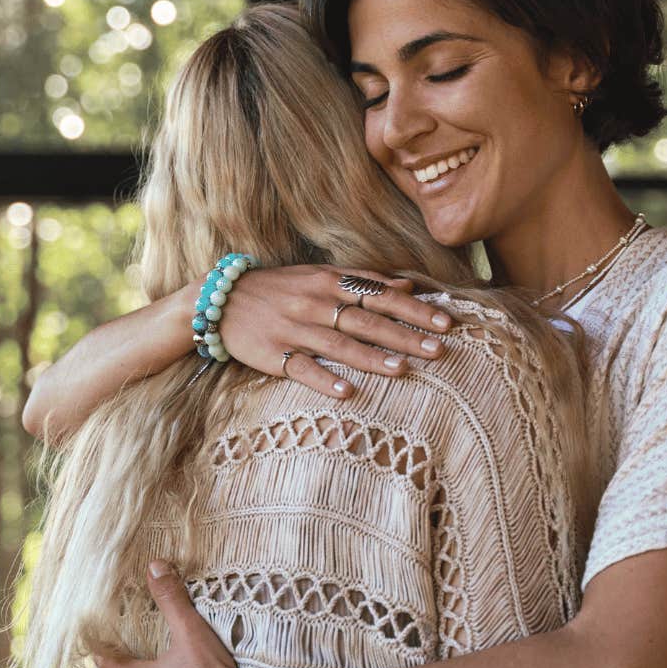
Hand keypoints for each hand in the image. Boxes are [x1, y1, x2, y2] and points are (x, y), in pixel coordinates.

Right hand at [215, 265, 451, 398]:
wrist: (220, 300)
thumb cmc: (279, 288)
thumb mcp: (319, 274)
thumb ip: (363, 280)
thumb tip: (408, 285)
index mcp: (329, 282)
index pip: (380, 295)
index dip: (414, 309)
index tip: (446, 322)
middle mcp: (315, 304)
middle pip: (367, 321)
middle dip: (405, 336)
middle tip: (439, 350)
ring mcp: (294, 330)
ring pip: (338, 344)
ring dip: (371, 358)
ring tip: (402, 370)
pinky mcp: (273, 354)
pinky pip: (302, 368)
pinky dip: (324, 380)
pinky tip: (347, 392)